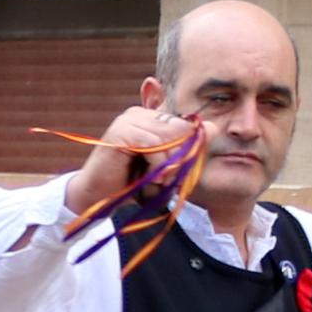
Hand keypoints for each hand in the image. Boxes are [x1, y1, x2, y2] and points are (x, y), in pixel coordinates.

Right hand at [59, 102, 190, 217]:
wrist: (98, 198)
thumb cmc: (132, 184)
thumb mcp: (166, 166)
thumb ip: (187, 147)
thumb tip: (214, 127)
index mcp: (149, 117)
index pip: (184, 124)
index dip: (187, 150)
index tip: (180, 173)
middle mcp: (138, 113)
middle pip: (179, 128)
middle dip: (180, 158)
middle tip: (170, 180)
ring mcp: (127, 120)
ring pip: (168, 136)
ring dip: (169, 165)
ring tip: (161, 182)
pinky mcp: (120, 132)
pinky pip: (153, 144)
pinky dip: (157, 165)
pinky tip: (151, 178)